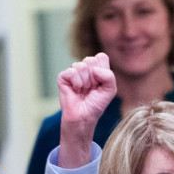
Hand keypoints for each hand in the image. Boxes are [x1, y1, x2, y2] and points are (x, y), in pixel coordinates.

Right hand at [56, 53, 117, 167]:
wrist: (84, 116)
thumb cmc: (96, 103)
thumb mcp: (110, 90)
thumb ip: (109, 76)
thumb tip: (94, 70)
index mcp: (96, 67)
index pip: (101, 57)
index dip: (103, 70)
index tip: (100, 83)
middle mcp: (84, 67)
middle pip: (91, 60)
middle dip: (94, 78)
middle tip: (91, 89)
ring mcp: (73, 71)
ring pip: (81, 66)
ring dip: (85, 83)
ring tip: (83, 91)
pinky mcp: (63, 76)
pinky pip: (72, 72)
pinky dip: (77, 83)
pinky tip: (76, 90)